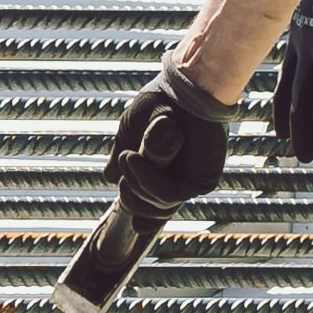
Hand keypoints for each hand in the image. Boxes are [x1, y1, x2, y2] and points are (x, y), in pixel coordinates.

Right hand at [53, 64, 230, 312]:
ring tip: (130, 156)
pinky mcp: (204, 182)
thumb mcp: (129, 132)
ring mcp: (190, 184)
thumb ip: (120, 158)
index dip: (132, 216)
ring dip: (137, 185)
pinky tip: (136, 158)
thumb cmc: (159, 104)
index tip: (124, 226)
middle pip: (146, 215)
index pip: (144, 209)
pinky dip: (148, 179)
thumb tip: (109, 179)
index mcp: (158, 174)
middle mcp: (176, 183)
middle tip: (124, 167)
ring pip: (155, 207)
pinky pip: (168, 195)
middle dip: (129, 198)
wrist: (186, 87)